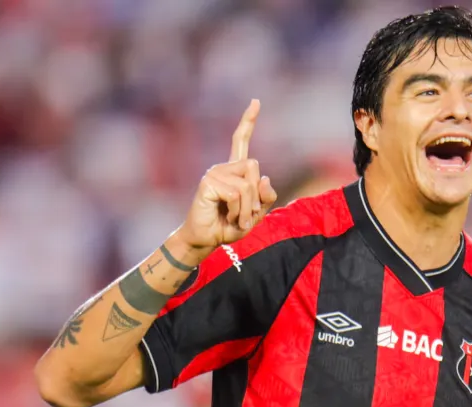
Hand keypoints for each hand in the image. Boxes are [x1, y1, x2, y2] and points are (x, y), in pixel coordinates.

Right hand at [175, 99, 278, 254]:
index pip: (241, 141)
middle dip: (256, 196)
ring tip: (237, 219)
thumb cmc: (228, 226)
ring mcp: (214, 173)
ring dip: (248, 208)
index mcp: (234, 170)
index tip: (256, 102)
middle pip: (254, 167)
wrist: (206, 239)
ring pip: (247, 184)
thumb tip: (264, 177)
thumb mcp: (255, 214)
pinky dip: (239, 211)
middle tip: (247, 215)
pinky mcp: (208, 183)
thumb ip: (265, 197)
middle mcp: (223, 168)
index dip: (248, 121)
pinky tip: (229, 218)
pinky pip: (236, 193)